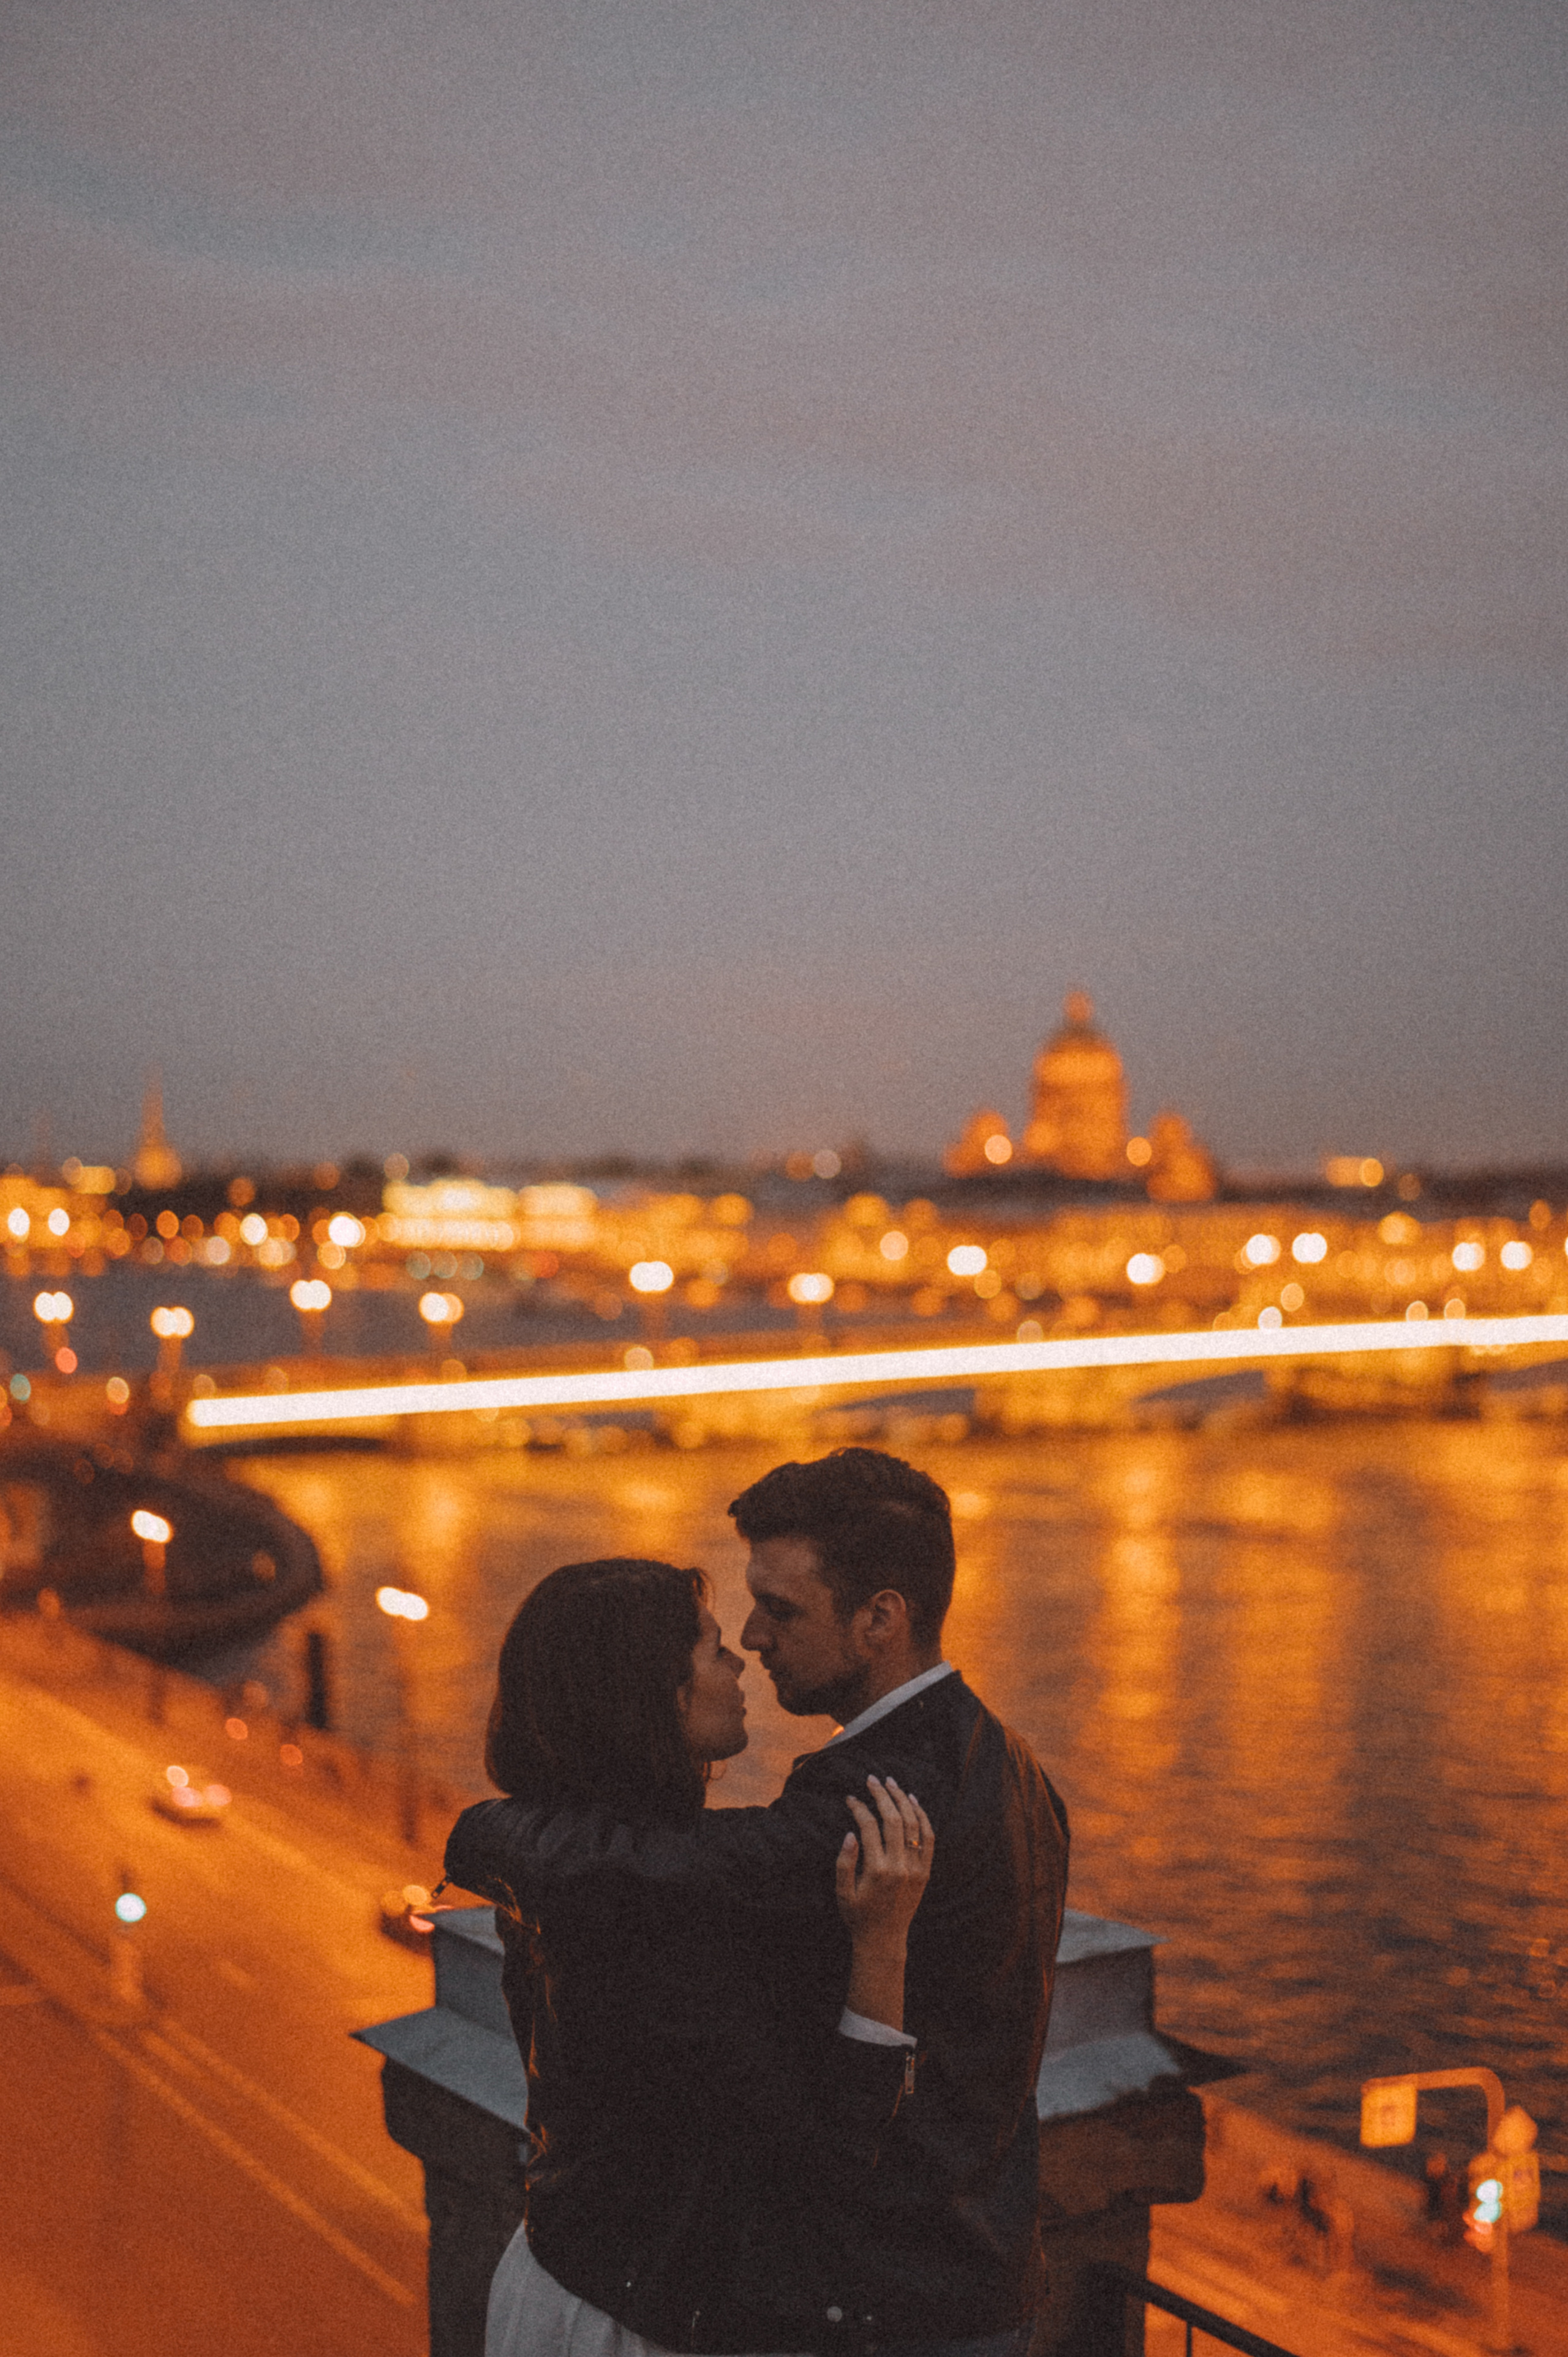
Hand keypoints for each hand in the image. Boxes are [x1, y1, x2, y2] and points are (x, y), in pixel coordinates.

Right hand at [835, 1776, 933, 1943]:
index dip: (859, 1808)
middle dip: (882, 1795)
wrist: (884, 1940)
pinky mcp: (925, 1872)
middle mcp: (900, 1866)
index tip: (850, 1798)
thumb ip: (844, 1862)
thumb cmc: (859, 1916)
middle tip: (872, 1779)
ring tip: (892, 1783)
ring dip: (903, 1800)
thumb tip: (850, 1833)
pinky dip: (923, 1817)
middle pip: (894, 1819)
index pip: (869, 1827)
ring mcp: (916, 1868)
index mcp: (877, 1870)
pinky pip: (929, 1839)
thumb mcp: (842, 1892)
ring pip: (913, 1824)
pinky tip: (914, 1802)